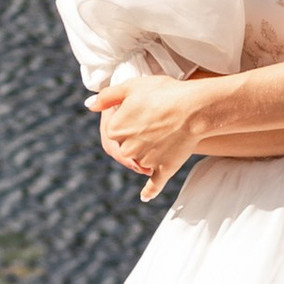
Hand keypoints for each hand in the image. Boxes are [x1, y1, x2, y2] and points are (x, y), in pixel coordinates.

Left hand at [91, 73, 212, 179]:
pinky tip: (145, 197)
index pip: (113, 126)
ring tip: (162, 131)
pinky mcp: (163, 169)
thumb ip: (107, 96)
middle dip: (136, 134)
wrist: (194, 108)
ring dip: (146, 151)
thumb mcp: (131, 86)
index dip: (125, 115)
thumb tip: (89, 105)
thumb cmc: (164, 93)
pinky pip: (153, 184)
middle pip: (126, 144)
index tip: (138, 106)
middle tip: (152, 118)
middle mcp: (127, 149)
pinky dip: (149, 191)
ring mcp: (145, 161)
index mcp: (115, 129)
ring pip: (140, 159)